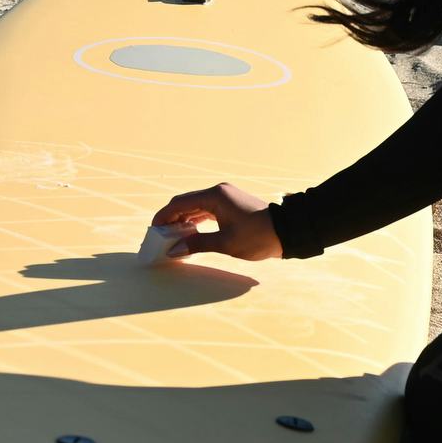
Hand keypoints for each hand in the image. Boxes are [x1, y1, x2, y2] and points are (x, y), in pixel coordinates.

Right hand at [148, 182, 283, 260]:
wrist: (287, 231)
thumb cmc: (257, 236)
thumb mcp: (225, 243)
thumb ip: (197, 244)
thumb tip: (174, 250)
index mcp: (214, 196)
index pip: (180, 203)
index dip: (164, 216)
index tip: (153, 229)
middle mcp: (218, 192)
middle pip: (186, 202)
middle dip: (172, 218)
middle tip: (160, 235)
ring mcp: (225, 197)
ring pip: (196, 206)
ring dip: (184, 220)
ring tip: (173, 236)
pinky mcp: (231, 204)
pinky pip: (206, 209)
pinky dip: (196, 220)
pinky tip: (190, 232)